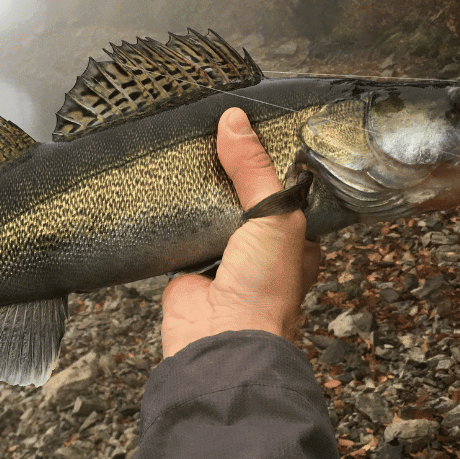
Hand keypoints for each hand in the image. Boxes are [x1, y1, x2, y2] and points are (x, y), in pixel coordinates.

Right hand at [160, 107, 321, 357]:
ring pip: (211, 211)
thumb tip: (235, 121)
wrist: (220, 337)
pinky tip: (164, 184)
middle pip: (244, 197)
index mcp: (295, 239)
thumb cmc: (265, 287)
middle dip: (231, 172)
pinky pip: (180, 229)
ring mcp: (222, 256)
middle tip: (216, 131)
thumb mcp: (275, 216)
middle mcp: (259, 248)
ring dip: (201, 190)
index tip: (255, 126)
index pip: (285, 189)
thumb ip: (254, 170)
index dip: (271, 160)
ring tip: (189, 146)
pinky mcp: (187, 264)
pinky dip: (172, 212)